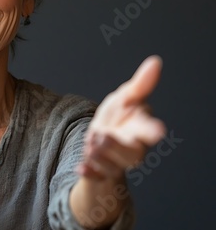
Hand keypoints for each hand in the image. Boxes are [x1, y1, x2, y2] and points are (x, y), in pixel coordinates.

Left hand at [77, 55, 166, 180]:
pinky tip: (81, 167)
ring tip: (91, 145)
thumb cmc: (117, 117)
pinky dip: (89, 173)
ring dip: (101, 157)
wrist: (98, 139)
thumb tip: (155, 62)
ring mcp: (116, 162)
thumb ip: (140, 85)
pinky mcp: (101, 172)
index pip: (149, 131)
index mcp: (140, 129)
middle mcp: (132, 148)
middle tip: (102, 136)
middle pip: (133, 155)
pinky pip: (96, 177)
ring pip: (115, 167)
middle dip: (118, 147)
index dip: (152, 130)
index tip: (157, 130)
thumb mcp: (124, 97)